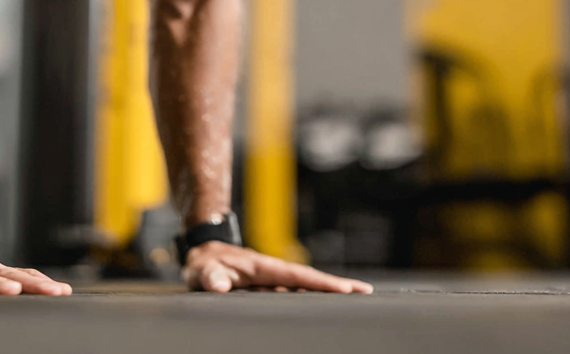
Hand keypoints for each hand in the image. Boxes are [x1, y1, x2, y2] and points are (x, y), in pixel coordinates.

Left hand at [182, 241, 372, 293]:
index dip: (323, 283)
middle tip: (366, 294)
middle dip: (337, 288)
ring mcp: (273, 283)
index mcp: (263, 267)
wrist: (203, 257)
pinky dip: (312, 302)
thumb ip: (211, 276)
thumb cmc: (205, 263)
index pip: (299, 276)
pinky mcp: (269, 291)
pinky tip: (326, 313)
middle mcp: (273, 274)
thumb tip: (219, 285)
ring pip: (305, 291)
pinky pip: (294, 297)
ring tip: (356, 304)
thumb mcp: (203, 269)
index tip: (348, 288)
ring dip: (328, 296)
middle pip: (310, 283)